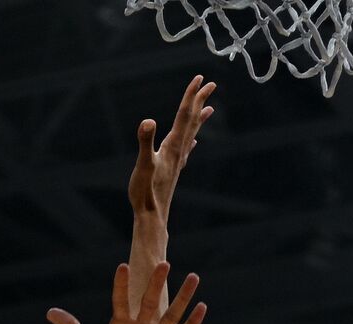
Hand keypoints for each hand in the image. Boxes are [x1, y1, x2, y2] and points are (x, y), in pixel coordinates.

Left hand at [49, 262, 204, 323]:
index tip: (123, 266)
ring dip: (182, 297)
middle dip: (156, 283)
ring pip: (171, 314)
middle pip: (150, 301)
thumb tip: (50, 312)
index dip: (121, 285)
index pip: (121, 300)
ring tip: (193, 276)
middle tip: (163, 263)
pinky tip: (202, 307)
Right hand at [128, 75, 215, 217]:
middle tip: (210, 83)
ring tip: (210, 107)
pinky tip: (193, 142)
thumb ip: (145, 142)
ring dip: (199, 119)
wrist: (152, 216)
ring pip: (191, 133)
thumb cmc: (145, 192)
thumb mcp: (142, 165)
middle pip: (191, 120)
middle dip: (199, 101)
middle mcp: (179, 151)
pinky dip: (191, 140)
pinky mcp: (173, 170)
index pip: (183, 114)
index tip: (199, 78)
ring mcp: (178, 161)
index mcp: (172, 145)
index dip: (190, 95)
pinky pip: (186, 150)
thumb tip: (147, 121)